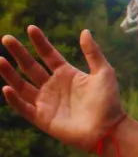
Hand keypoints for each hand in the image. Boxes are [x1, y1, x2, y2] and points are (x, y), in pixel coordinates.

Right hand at [0, 27, 124, 151]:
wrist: (109, 128)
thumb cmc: (109, 101)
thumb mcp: (104, 73)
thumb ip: (93, 53)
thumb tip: (84, 31)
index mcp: (67, 74)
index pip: (48, 55)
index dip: (40, 42)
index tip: (31, 28)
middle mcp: (53, 86)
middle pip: (31, 67)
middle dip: (18, 53)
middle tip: (6, 38)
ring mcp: (47, 102)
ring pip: (22, 85)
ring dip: (10, 73)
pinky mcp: (43, 118)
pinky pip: (24, 107)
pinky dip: (14, 99)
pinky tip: (7, 87)